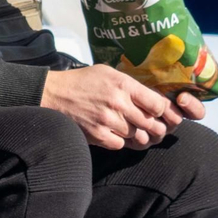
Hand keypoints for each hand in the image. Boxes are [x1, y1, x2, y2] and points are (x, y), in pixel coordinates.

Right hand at [41, 64, 187, 149]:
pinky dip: (121, 141)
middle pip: (151, 124)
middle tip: (153, 125)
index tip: (159, 111)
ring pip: (137, 136)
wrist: (54, 94)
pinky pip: (120, 144)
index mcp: (123, 85)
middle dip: (155, 126)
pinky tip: (115, 132)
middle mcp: (118, 103)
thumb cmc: (84, 81)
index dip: (163, 111)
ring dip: (137, 134)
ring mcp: (107, 121)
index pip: (158, 105)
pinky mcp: (97, 135)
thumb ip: (131, 85)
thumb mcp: (109, 73)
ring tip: (131, 127)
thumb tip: (154, 99)